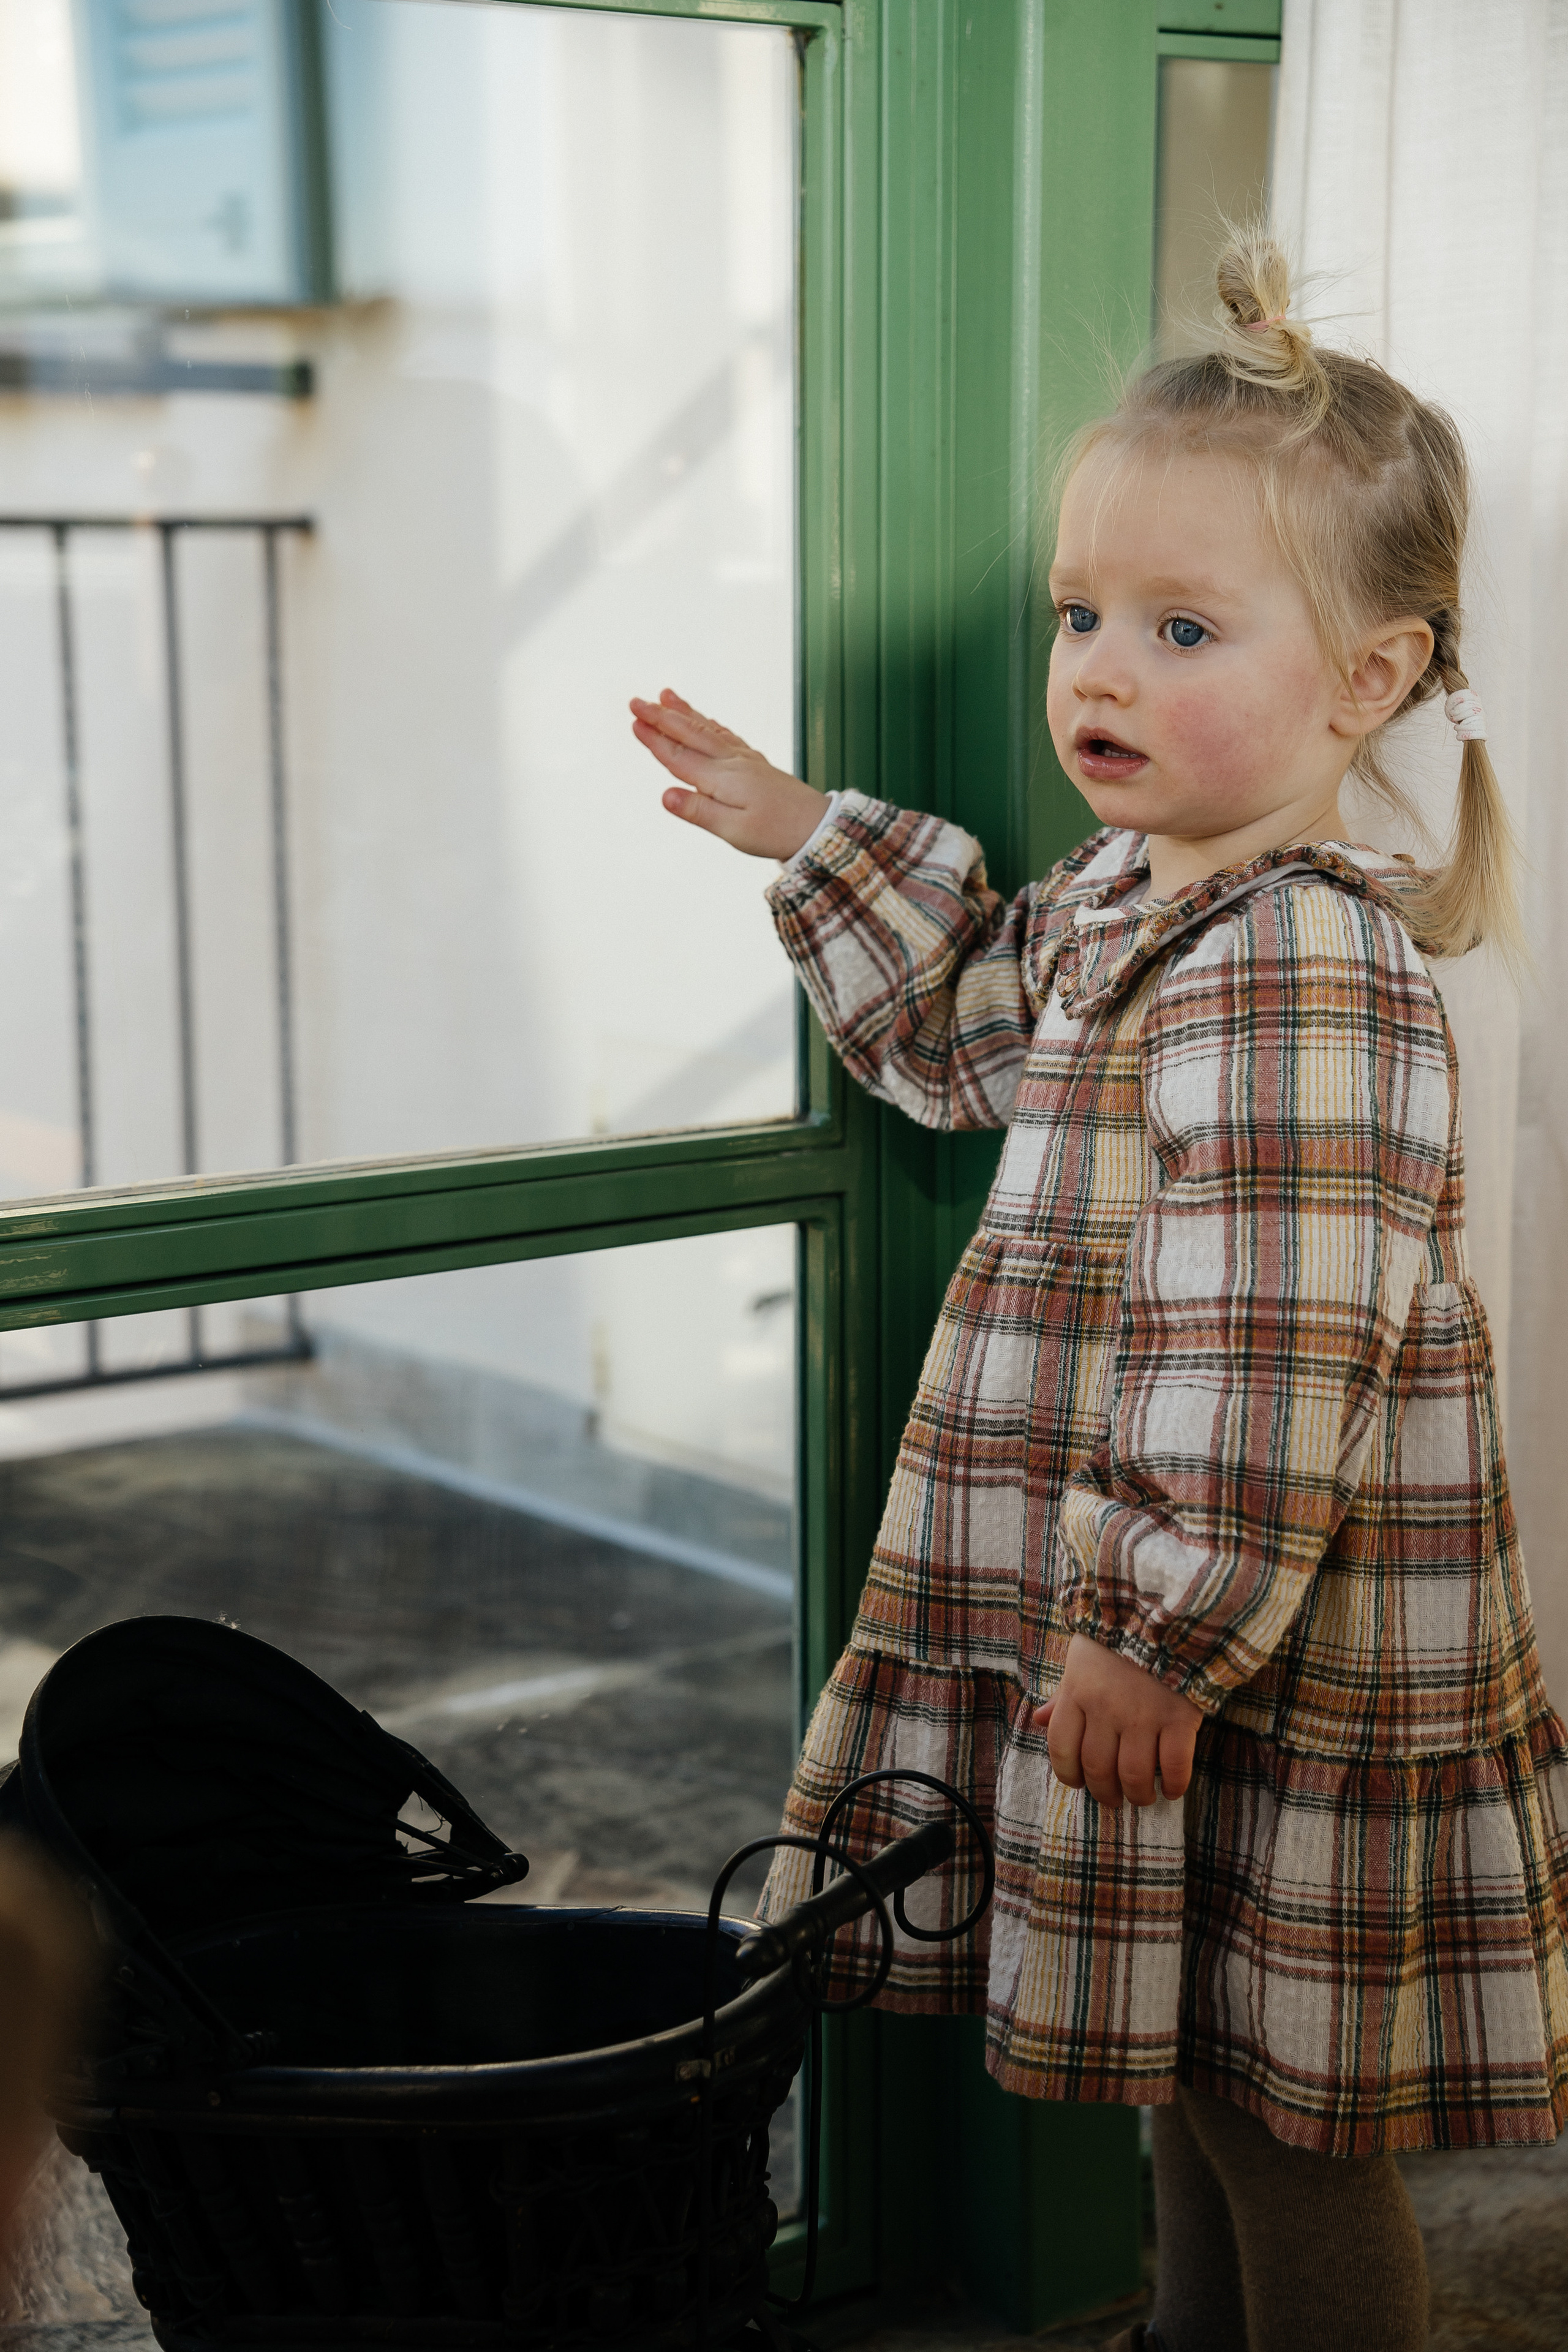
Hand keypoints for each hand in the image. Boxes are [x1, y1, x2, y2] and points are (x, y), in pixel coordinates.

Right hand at [630, 689, 827, 859]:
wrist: (817, 827)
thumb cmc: (775, 832)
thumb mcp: (733, 831)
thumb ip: (698, 811)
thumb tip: (665, 796)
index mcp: (722, 779)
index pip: (679, 757)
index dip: (654, 740)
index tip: (634, 722)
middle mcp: (732, 763)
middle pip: (690, 734)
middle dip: (661, 717)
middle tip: (636, 701)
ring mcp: (745, 759)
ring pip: (707, 730)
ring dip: (684, 713)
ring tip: (665, 696)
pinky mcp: (755, 763)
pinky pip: (726, 735)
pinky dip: (709, 723)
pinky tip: (705, 719)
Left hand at [1032, 1633, 1200, 1806]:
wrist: (1166, 1612)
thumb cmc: (1119, 1641)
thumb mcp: (1082, 1662)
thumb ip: (1063, 1696)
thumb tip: (1038, 1720)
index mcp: (1077, 1692)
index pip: (1062, 1750)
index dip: (1070, 1775)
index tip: (1081, 1783)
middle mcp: (1106, 1707)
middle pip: (1098, 1770)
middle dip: (1106, 1793)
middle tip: (1115, 1798)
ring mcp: (1143, 1713)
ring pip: (1134, 1775)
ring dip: (1138, 1795)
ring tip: (1143, 1797)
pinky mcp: (1179, 1716)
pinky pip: (1174, 1765)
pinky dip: (1174, 1784)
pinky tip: (1172, 1788)